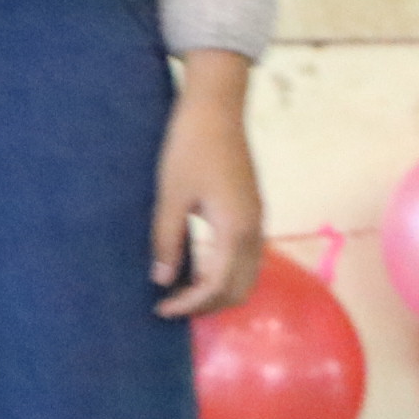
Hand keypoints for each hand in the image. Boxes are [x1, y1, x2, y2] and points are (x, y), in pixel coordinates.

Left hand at [153, 50, 265, 315]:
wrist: (217, 109)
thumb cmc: (190, 147)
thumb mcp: (171, 194)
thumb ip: (167, 239)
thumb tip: (161, 280)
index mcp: (235, 230)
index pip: (218, 287)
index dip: (191, 304)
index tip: (162, 309)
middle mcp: (254, 232)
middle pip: (239, 289)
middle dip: (207, 305)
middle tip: (172, 306)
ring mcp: (257, 222)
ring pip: (246, 276)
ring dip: (217, 291)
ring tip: (181, 291)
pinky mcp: (253, 212)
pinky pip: (245, 258)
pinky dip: (224, 272)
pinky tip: (196, 267)